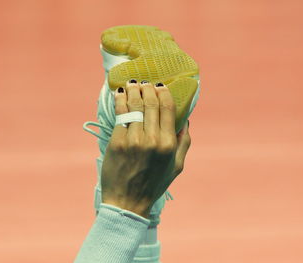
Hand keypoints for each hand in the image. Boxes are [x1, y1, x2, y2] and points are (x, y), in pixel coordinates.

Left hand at [101, 80, 190, 218]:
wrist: (127, 202)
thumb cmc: (153, 185)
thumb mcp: (176, 167)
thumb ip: (184, 143)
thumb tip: (185, 121)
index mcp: (169, 144)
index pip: (168, 109)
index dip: (164, 93)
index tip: (160, 85)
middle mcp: (152, 139)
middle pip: (150, 104)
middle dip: (147, 88)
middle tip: (144, 82)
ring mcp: (133, 140)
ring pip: (134, 106)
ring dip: (133, 90)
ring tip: (132, 83)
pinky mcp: (117, 142)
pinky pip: (120, 115)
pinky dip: (120, 101)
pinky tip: (120, 94)